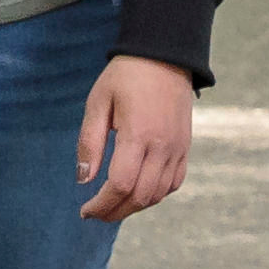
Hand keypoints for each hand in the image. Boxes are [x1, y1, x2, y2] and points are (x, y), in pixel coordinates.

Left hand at [72, 55, 195, 220]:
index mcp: (138, 133)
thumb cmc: (126, 76)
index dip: (101, 204)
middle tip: (95, 213)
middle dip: (115, 211)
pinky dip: (155, 195)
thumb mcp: (98, 102)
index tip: (85, 210)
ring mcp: (178, 148)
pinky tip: (137, 192)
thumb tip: (83, 179)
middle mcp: (163, 146)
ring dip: (134, 206)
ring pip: (158, 194)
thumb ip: (90, 142)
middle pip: (140, 197)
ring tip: (113, 205)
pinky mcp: (185, 147)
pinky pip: (173, 183)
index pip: (120, 184)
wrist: (165, 55)